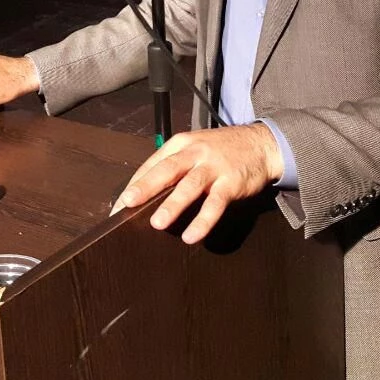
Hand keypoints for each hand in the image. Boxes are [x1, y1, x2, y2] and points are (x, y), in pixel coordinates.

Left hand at [111, 125, 283, 244]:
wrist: (261, 144)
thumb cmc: (222, 150)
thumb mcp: (195, 149)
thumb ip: (172, 166)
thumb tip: (144, 194)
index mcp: (181, 144)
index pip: (152, 164)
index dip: (134, 185)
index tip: (118, 206)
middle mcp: (195, 153)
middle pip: (167, 170)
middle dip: (146, 187)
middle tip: (127, 203)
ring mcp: (214, 167)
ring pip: (190, 186)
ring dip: (173, 204)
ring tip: (157, 223)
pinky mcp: (231, 183)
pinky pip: (215, 203)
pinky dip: (203, 220)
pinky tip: (192, 235)